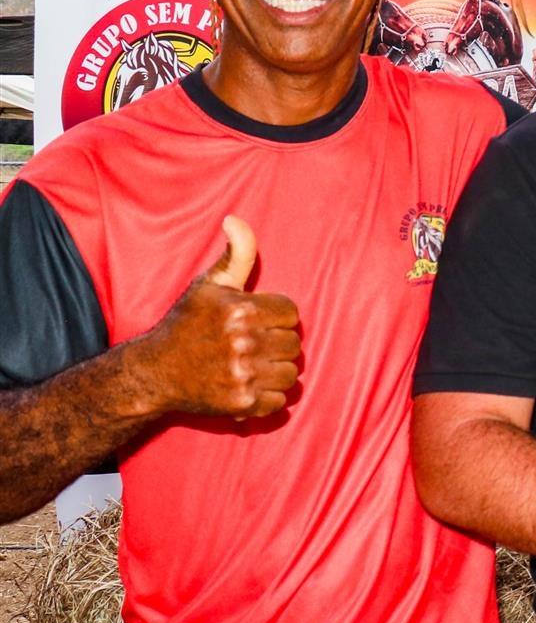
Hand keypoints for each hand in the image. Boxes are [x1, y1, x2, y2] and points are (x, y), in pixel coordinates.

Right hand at [132, 216, 301, 417]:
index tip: (256, 322)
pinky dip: (268, 397)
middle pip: (293, 344)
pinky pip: (279, 400)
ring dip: (276, 371)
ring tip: (251, 365)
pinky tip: (247, 385)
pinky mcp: (242, 403)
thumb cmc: (186, 324)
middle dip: (276, 344)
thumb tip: (235, 220)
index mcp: (240, 310)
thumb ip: (236, 254)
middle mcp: (243, 342)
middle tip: (252, 345)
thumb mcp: (209, 286)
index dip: (276, 317)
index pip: (291, 313)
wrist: (154, 372)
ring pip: (291, 373)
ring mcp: (243, 374)